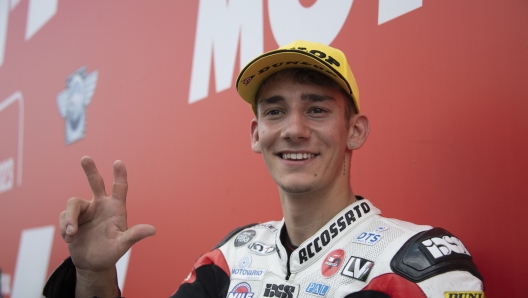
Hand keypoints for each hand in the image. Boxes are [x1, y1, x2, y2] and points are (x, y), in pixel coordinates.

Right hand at [59, 156, 155, 273]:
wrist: (91, 264)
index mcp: (116, 208)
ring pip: (73, 203)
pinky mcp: (71, 218)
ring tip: (72, 234)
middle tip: (85, 158)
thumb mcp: (123, 245)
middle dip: (90, 170)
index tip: (118, 162)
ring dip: (70, 219)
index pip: (120, 188)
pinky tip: (70, 240)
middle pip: (95, 182)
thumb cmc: (111, 253)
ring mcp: (85, 211)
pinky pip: (64, 217)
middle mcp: (100, 205)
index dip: (120, 175)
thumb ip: (135, 236)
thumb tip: (153, 230)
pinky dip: (65, 229)